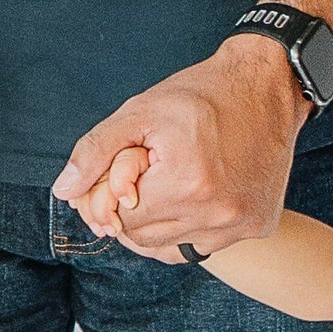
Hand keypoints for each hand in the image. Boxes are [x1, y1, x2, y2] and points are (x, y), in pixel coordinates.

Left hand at [55, 38, 307, 259]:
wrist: (267, 85)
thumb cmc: (201, 94)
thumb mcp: (140, 112)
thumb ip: (95, 152)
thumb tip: (64, 192)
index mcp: (187, 184)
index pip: (121, 219)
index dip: (110, 197)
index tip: (122, 173)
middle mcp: (218, 213)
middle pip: (144, 237)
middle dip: (133, 209)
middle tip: (144, 174)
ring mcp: (241, 225)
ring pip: (172, 246)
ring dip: (160, 220)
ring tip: (170, 181)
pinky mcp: (258, 226)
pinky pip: (204, 246)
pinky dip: (189, 229)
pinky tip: (189, 199)